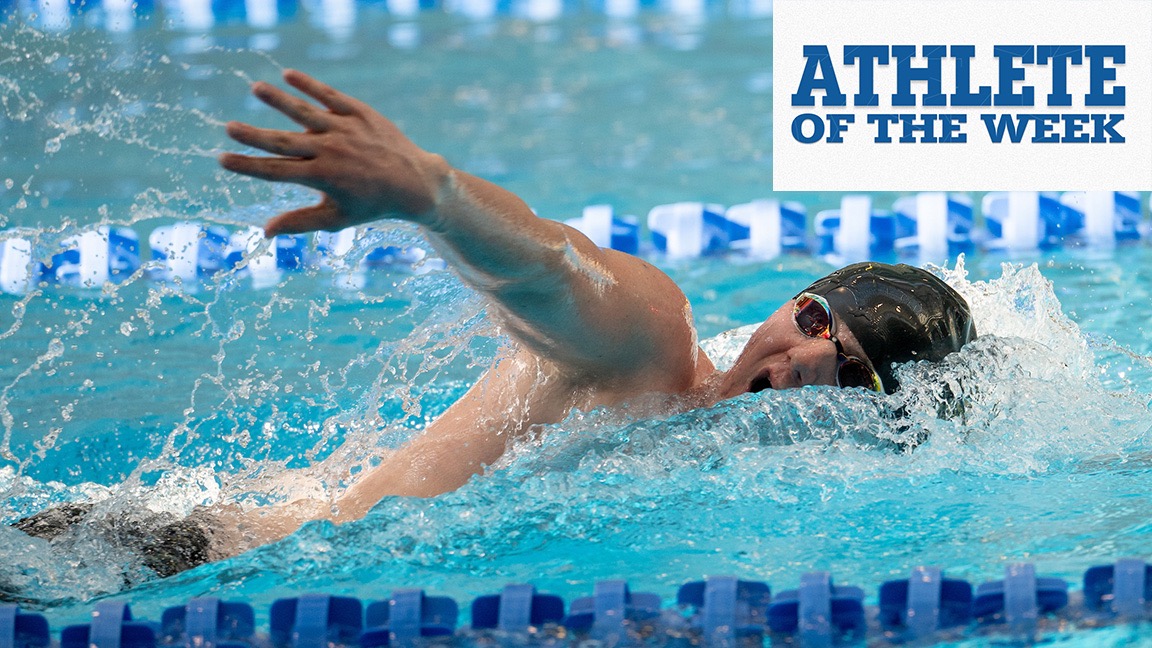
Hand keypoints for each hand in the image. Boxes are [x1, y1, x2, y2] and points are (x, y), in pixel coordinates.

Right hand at [219, 69, 447, 236]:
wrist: (414, 182)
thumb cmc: (372, 205)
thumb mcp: (337, 219)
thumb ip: (300, 222)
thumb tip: (265, 231)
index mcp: (322, 177)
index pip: (276, 172)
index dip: (247, 166)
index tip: (222, 159)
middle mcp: (331, 151)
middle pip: (284, 142)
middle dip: (254, 136)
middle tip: (228, 128)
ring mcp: (345, 129)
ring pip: (305, 112)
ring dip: (279, 100)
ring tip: (256, 89)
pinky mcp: (359, 113)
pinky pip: (330, 96)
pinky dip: (310, 85)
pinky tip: (288, 74)